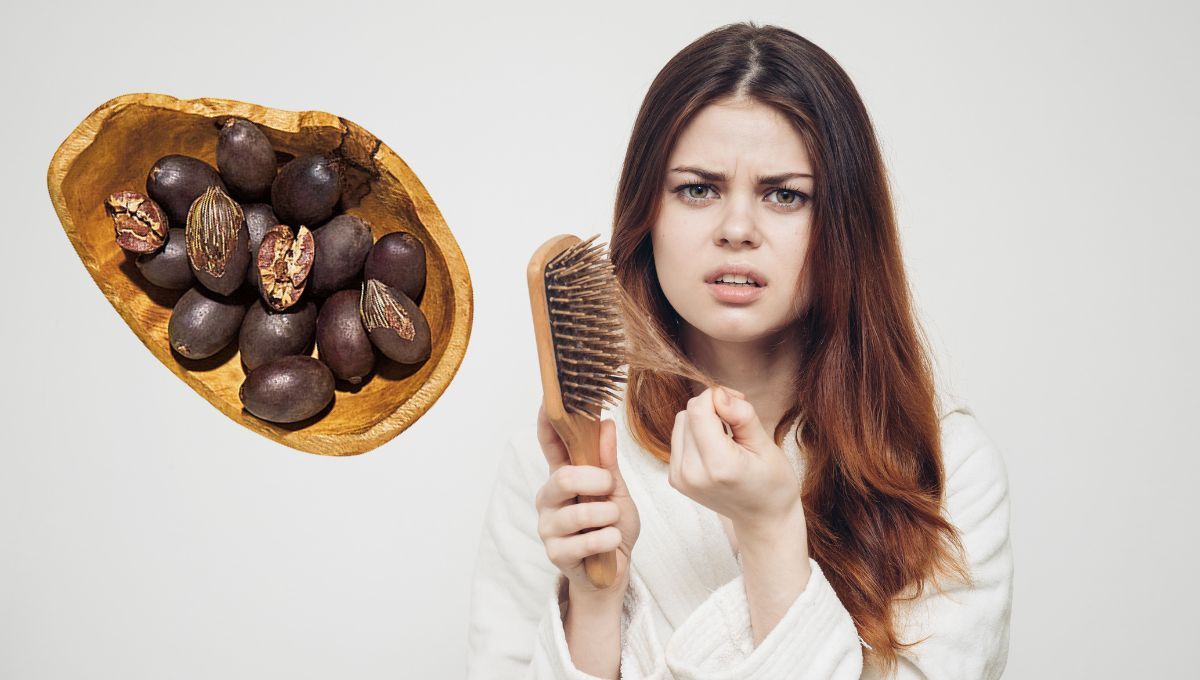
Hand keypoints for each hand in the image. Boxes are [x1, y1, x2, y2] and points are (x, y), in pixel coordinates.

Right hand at [534, 401, 640, 600]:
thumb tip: (606, 424)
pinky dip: (609, 539)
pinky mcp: (555, 552)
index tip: (550, 399)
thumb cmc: (613, 526)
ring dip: (607, 516)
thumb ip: (608, 461)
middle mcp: (549, 498)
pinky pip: (587, 540)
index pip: (549, 443)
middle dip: (595, 481)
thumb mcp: (617, 490)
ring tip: (612, 522)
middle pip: (563, 477)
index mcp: (563, 475)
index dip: (548, 421)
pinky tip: (611, 542)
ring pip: (579, 512)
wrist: (616, 568)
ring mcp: (548, 526)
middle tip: (609, 487)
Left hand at [668, 386, 804, 538]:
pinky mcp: (675, 479)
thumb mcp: (766, 445)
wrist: (763, 519)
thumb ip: (742, 416)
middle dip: (711, 406)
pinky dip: (695, 434)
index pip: (698, 411)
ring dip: (702, 420)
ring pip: (681, 422)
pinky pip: (678, 438)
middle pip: (688, 414)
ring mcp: (680, 478)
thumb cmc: (772, 483)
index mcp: (719, 466)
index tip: (738, 402)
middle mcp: (692, 473)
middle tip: (737, 419)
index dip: (717, 396)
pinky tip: (716, 447)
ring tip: (727, 435)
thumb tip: (718, 394)